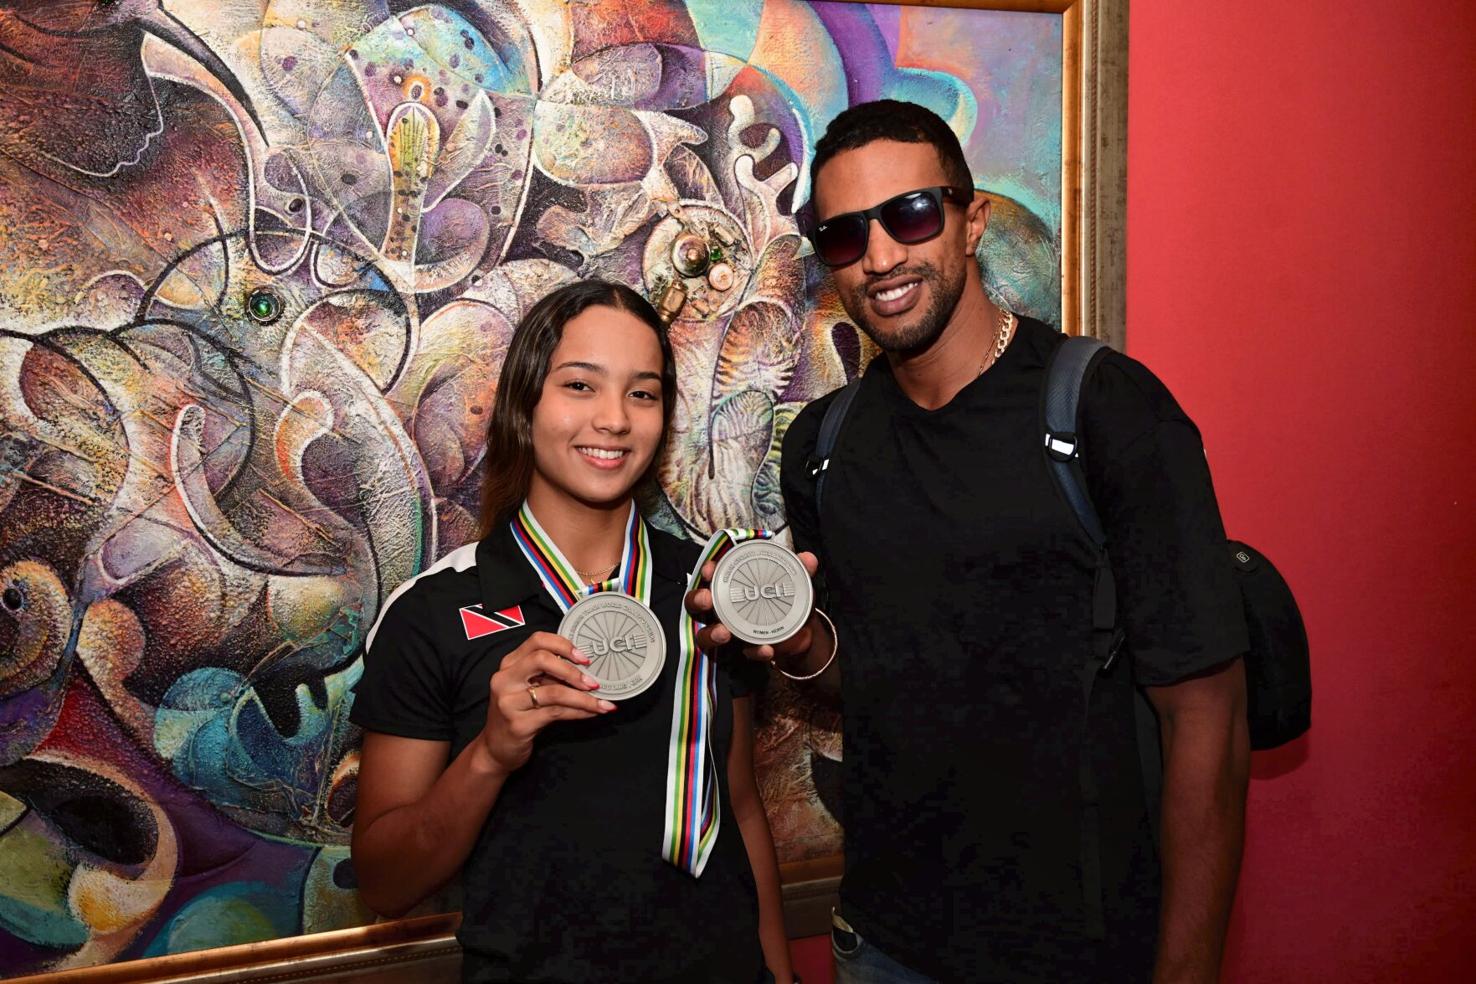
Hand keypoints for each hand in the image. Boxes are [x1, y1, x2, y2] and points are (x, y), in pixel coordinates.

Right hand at [478, 631, 615, 774]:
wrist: (496, 748)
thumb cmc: (517, 714)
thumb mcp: (528, 688)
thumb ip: (548, 675)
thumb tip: (586, 670)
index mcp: (509, 664)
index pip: (537, 640)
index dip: (564, 645)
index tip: (584, 657)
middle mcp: (505, 679)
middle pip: (542, 660)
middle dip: (573, 671)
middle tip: (593, 682)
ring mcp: (509, 702)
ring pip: (554, 691)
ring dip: (584, 698)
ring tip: (601, 703)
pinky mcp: (519, 724)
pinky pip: (556, 713)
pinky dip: (579, 712)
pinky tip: (591, 712)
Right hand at [683, 551, 820, 663]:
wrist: (801, 631)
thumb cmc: (786, 600)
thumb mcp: (795, 583)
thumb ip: (800, 569)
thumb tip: (808, 558)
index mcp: (731, 585)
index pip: (712, 575)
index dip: (707, 571)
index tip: (710, 570)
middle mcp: (722, 608)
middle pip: (696, 604)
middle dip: (698, 600)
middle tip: (708, 600)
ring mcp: (728, 631)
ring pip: (705, 635)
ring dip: (712, 633)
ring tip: (725, 633)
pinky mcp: (743, 650)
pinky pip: (743, 653)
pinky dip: (755, 651)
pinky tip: (766, 649)